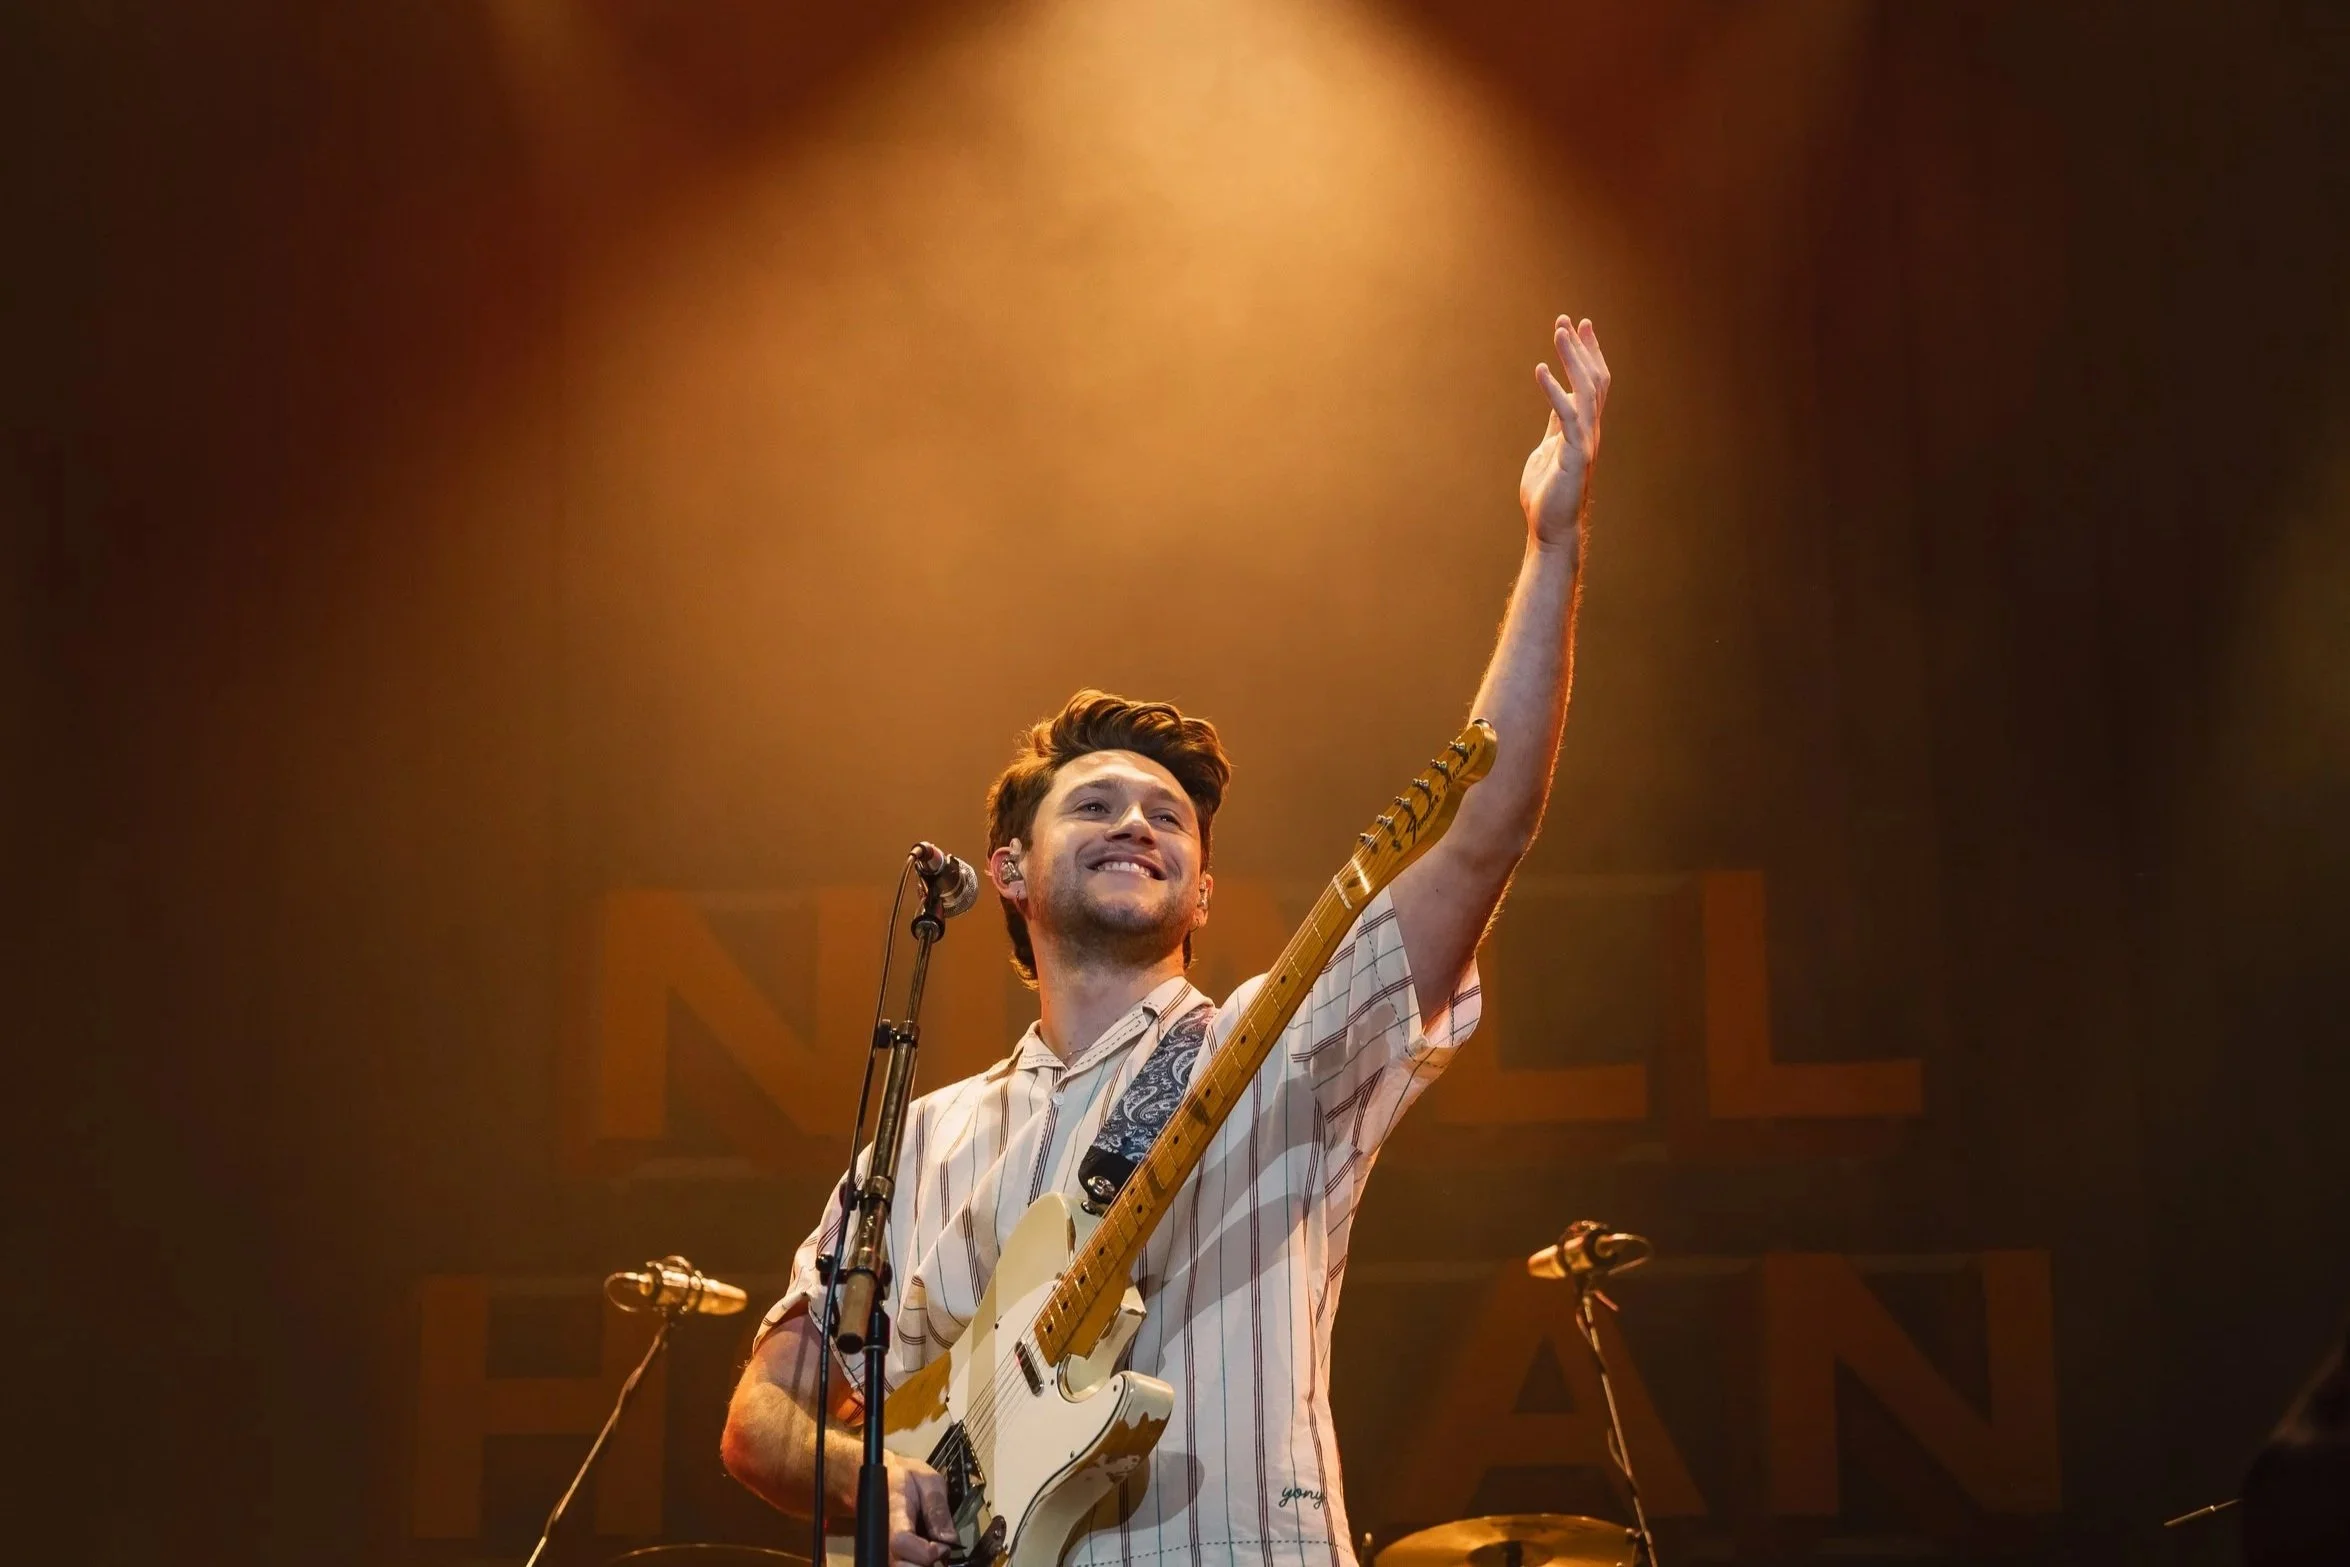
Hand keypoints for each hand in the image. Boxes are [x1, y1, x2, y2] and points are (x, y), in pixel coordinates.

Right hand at [886, 1453, 956, 1566]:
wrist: (882, 1477)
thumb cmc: (903, 1476)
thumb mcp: (928, 1480)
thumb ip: (937, 1508)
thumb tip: (949, 1539)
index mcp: (893, 1515)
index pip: (902, 1543)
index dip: (927, 1551)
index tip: (944, 1546)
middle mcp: (882, 1537)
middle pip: (901, 1566)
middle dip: (926, 1564)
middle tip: (940, 1551)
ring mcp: (880, 1548)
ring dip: (921, 1565)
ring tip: (933, 1551)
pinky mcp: (885, 1554)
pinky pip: (900, 1565)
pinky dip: (914, 1563)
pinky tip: (923, 1554)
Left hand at [1519, 316, 1610, 548]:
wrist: (1550, 528)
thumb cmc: (1547, 494)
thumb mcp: (1549, 449)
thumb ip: (1556, 426)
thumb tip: (1557, 407)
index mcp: (1583, 428)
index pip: (1591, 383)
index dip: (1587, 353)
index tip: (1579, 326)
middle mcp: (1589, 430)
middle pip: (1593, 380)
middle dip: (1582, 348)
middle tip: (1568, 320)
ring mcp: (1584, 441)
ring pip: (1586, 391)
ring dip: (1573, 359)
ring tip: (1560, 331)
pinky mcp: (1573, 455)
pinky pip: (1566, 416)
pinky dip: (1554, 391)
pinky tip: (1540, 371)